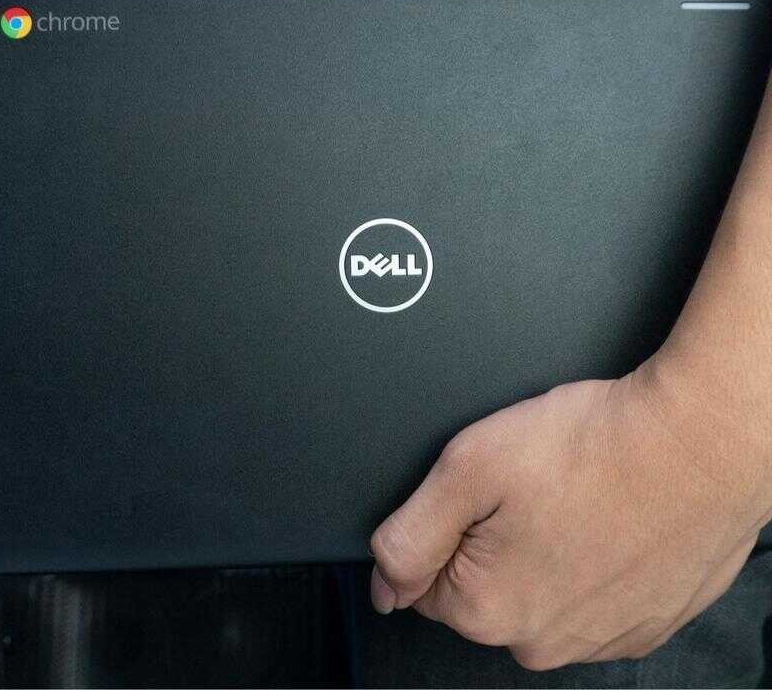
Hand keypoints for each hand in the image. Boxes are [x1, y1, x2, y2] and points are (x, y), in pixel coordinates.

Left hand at [369, 363, 764, 669]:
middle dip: (492, 538)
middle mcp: (541, 640)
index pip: (424, 579)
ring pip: (539, 590)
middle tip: (532, 487)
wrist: (700, 442)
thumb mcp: (469, 468)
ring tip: (576, 497)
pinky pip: (591, 594)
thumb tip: (382, 582)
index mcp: (487, 608)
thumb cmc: (592, 447)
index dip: (447, 524)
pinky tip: (609, 518)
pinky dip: (591, 560)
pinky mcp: (644, 622)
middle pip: (481, 587)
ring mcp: (599, 637)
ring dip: (546, 549)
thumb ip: (409, 533)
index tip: (485, 494)